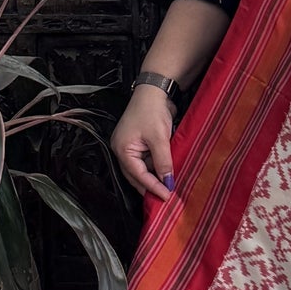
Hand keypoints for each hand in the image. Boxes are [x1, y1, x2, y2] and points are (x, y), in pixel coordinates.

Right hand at [111, 84, 175, 201]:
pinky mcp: (139, 144)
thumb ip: (163, 161)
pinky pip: (147, 162)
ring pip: (142, 170)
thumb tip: (168, 181)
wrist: (154, 91)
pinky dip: (156, 168)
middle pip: (136, 176)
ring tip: (168, 189)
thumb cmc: (152, 111)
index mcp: (122, 150)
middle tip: (166, 198)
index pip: (138, 175)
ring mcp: (130, 148)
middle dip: (150, 187)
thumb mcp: (159, 138)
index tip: (167, 196)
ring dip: (154, 179)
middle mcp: (123, 151)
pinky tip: (166, 175)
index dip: (153, 187)